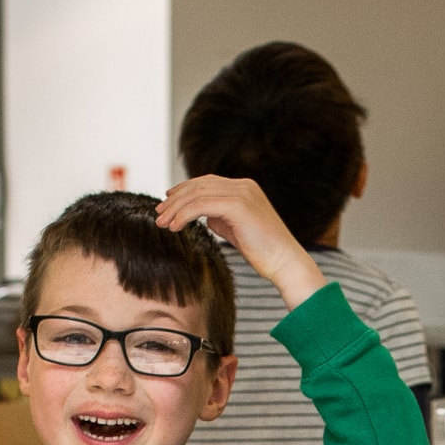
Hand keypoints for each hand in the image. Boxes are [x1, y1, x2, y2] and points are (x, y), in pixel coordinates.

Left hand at [156, 175, 324, 310]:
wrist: (285, 262)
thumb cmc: (264, 251)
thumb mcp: (237, 229)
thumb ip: (221, 218)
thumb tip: (204, 216)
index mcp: (245, 188)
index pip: (206, 182)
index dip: (183, 191)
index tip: (166, 204)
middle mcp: (244, 186)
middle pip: (198, 185)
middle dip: (175, 199)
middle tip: (159, 214)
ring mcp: (242, 193)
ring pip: (197, 194)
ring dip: (175, 209)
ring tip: (162, 223)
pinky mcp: (239, 206)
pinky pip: (202, 206)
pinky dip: (184, 215)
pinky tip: (175, 226)